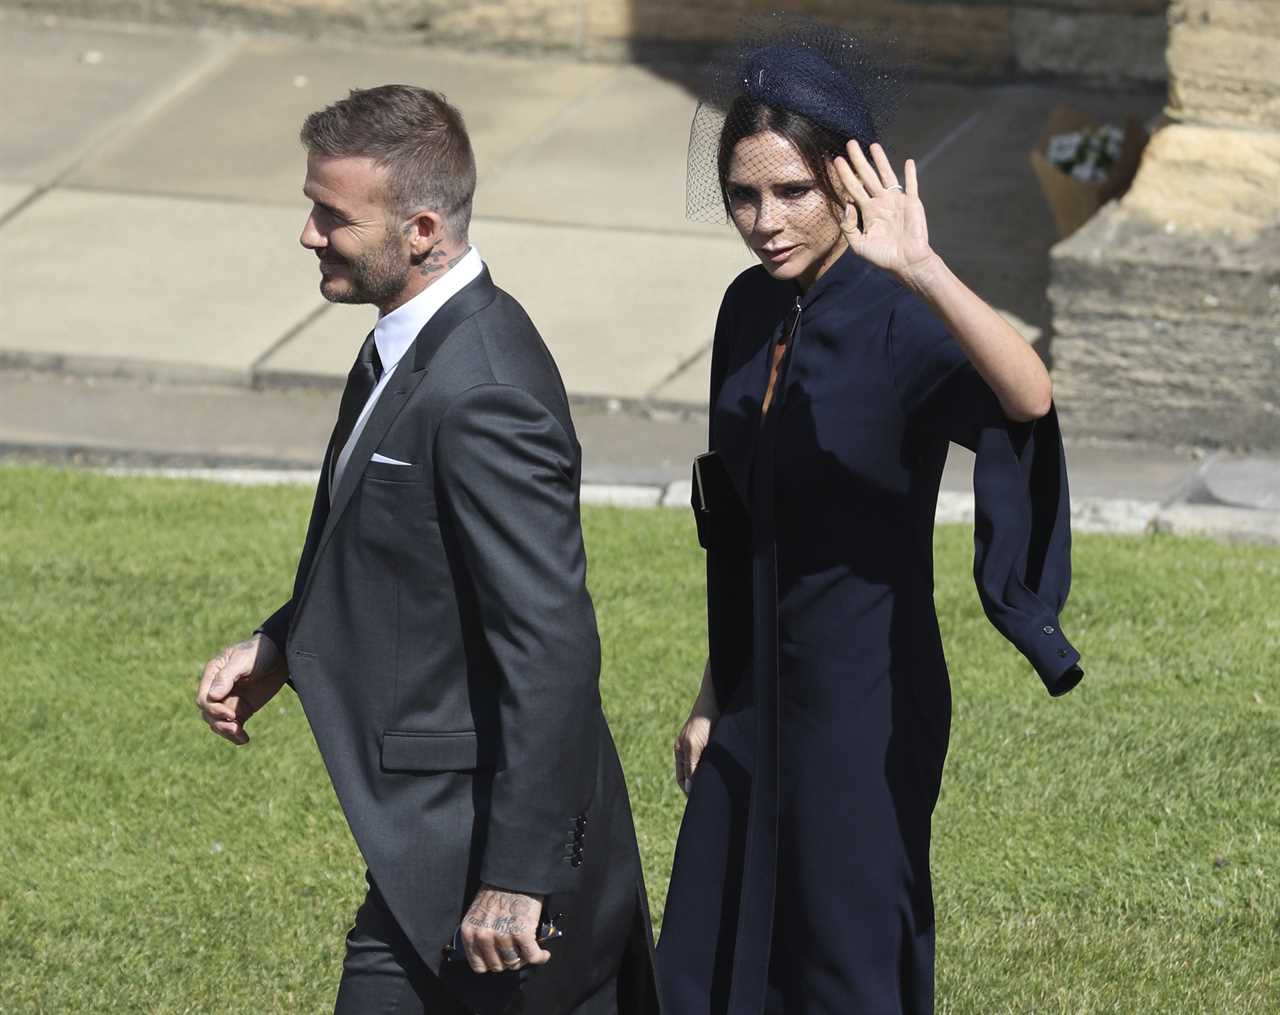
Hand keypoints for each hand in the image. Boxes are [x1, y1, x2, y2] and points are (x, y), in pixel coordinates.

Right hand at [195, 634, 286, 744]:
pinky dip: (236, 735)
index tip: (230, 714)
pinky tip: (244, 739)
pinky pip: (234, 726)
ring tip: (241, 736)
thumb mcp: (243, 660)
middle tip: (236, 728)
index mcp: (212, 675)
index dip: (213, 710)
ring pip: (219, 723)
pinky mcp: (242, 709)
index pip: (204, 699)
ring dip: (227, 732)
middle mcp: (217, 690)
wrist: (281, 654)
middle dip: (219, 723)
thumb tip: (212, 697)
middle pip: (209, 714)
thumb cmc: (260, 651)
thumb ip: (227, 676)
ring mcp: (229, 700)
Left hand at [460, 885, 550, 973]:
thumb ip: (480, 933)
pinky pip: (532, 956)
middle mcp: (483, 936)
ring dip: (524, 958)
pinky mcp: (522, 933)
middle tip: (518, 951)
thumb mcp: (479, 913)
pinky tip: (544, 954)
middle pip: (498, 966)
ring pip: (515, 963)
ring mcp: (502, 936)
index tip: (501, 959)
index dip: (492, 963)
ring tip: (530, 949)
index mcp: (470, 932)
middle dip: (509, 960)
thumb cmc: (499, 889)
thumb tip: (492, 954)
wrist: (516, 873)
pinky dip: (540, 957)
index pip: (479, 966)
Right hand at [674, 694, 718, 795]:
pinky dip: (717, 769)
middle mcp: (689, 751)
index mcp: (680, 752)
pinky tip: (725, 773)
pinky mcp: (713, 743)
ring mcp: (701, 747)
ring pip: (704, 769)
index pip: (682, 779)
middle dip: (699, 786)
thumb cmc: (703, 723)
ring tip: (718, 788)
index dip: (689, 791)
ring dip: (709, 777)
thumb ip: (691, 766)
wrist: (716, 701)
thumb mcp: (694, 746)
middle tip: (710, 798)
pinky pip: (713, 761)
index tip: (698, 802)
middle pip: (693, 775)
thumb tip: (689, 788)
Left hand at [831, 141, 939, 290]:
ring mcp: (897, 201)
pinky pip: (911, 185)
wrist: (906, 263)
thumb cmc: (883, 257)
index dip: (845, 175)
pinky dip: (911, 174)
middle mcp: (881, 202)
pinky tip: (909, 161)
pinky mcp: (912, 203)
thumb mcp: (858, 245)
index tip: (837, 160)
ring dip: (880, 160)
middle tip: (850, 143)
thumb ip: (848, 227)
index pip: (853, 188)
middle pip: (867, 176)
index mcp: (868, 211)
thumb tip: (846, 204)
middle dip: (858, 160)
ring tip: (873, 145)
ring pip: (886, 175)